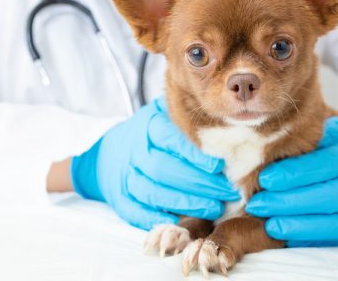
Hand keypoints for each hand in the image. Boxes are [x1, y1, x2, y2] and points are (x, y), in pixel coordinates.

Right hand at [71, 97, 239, 229]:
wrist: (110, 152)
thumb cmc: (149, 135)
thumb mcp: (165, 116)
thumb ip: (187, 118)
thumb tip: (226, 122)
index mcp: (148, 127)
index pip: (170, 141)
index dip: (195, 156)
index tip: (219, 167)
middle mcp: (134, 152)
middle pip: (163, 170)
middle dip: (199, 184)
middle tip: (227, 192)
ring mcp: (125, 176)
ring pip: (152, 192)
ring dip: (185, 204)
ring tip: (214, 208)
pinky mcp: (119, 198)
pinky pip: (134, 211)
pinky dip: (156, 219)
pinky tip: (179, 222)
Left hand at [245, 117, 337, 246]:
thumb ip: (317, 138)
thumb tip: (275, 144)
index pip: (328, 163)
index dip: (296, 173)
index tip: (266, 178)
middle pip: (332, 196)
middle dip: (290, 202)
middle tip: (258, 202)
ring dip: (299, 225)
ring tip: (268, 222)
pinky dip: (310, 238)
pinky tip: (285, 233)